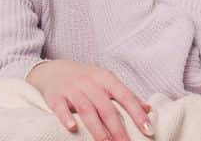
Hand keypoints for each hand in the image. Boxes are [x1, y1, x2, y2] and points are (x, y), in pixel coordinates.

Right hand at [26, 59, 154, 139]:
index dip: (137, 114)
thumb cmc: (84, 78)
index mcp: (106, 78)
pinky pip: (60, 108)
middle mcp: (90, 82)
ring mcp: (72, 89)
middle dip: (118, 129)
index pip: (125, 97)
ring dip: (97, 129)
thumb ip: (125, 95)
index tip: (148, 130)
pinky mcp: (55, 96)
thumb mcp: (105, 81)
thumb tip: (148, 108)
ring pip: (86, 109)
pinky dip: (66, 117)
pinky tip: (73, 129)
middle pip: (106, 108)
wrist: (51, 70)